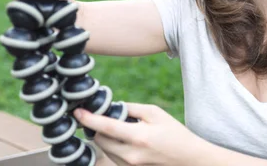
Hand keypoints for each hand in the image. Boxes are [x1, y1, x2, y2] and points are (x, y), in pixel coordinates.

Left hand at [75, 103, 203, 165]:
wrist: (190, 160)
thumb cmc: (174, 134)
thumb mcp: (156, 113)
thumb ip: (131, 108)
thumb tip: (112, 106)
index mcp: (138, 137)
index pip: (105, 127)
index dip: (88, 118)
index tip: (77, 112)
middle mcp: (130, 155)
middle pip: (99, 140)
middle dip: (98, 127)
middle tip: (107, 117)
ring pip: (105, 150)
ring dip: (106, 138)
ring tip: (124, 130)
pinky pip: (114, 158)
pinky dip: (115, 148)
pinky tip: (128, 141)